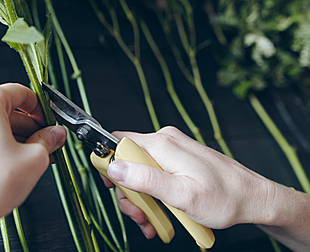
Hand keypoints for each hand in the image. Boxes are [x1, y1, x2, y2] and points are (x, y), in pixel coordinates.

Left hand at [0, 83, 65, 251]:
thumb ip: (48, 140)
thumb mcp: (34, 158)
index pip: (21, 93)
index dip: (42, 108)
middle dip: (29, 126)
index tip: (51, 121)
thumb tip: (55, 134)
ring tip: (34, 156)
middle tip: (47, 141)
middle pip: (6, 108)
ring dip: (15, 137)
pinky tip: (13, 162)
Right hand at [104, 127, 274, 238]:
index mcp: (162, 145)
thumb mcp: (181, 195)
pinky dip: (154, 193)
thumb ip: (145, 179)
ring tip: (153, 220)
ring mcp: (172, 149)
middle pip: (127, 162)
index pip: (118, 144)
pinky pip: (154, 173)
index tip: (112, 188)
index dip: (109, 166)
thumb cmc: (225, 198)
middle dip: (129, 192)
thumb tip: (115, 166)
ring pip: (139, 170)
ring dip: (141, 198)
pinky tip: (161, 212)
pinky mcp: (177, 158)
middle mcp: (164, 141)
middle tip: (140, 215)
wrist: (253, 197)